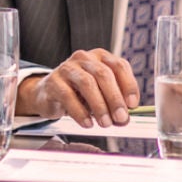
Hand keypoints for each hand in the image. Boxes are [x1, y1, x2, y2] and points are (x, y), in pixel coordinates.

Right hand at [16, 48, 138, 127]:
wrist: (48, 94)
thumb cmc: (79, 93)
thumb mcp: (100, 96)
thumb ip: (113, 105)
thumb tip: (124, 119)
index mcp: (100, 57)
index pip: (119, 66)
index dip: (128, 85)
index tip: (132, 105)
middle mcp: (84, 58)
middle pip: (103, 74)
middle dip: (114, 98)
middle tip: (120, 118)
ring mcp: (67, 68)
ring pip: (87, 83)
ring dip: (99, 106)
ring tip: (105, 123)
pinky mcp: (53, 81)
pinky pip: (68, 96)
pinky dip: (80, 112)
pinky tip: (87, 123)